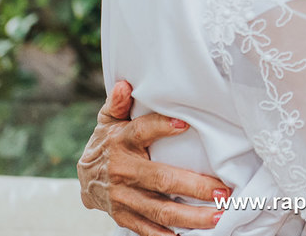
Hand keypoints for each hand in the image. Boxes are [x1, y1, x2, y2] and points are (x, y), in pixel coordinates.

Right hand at [78, 80, 231, 234]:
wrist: (83, 178)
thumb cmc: (107, 142)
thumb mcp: (109, 120)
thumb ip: (119, 103)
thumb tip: (126, 85)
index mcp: (121, 141)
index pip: (141, 131)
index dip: (161, 127)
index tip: (185, 124)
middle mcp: (122, 171)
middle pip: (161, 179)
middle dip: (194, 186)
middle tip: (222, 191)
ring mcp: (123, 197)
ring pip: (159, 209)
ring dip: (190, 216)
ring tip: (217, 217)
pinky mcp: (123, 216)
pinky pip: (146, 229)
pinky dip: (166, 235)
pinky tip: (190, 235)